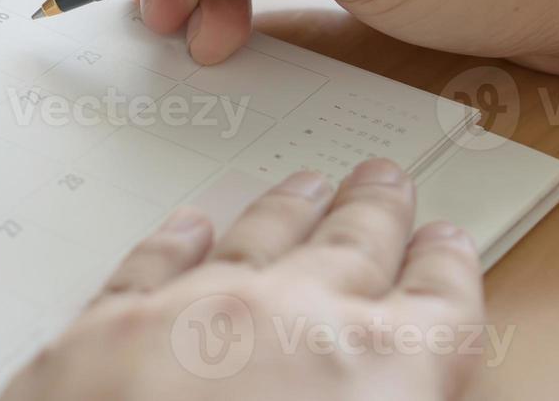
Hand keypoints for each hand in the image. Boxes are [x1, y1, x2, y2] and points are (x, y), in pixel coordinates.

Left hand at [1, 159, 483, 400]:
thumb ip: (399, 397)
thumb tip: (404, 389)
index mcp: (380, 374)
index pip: (438, 306)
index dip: (448, 270)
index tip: (449, 244)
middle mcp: (292, 322)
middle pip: (349, 249)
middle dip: (372, 213)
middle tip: (384, 179)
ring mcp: (195, 313)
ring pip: (254, 239)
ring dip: (287, 211)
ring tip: (306, 185)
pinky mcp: (109, 327)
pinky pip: (152, 264)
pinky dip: (175, 241)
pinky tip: (188, 225)